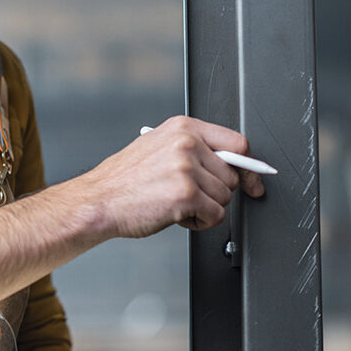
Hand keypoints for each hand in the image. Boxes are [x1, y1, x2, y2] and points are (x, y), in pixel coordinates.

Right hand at [78, 116, 264, 237]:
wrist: (98, 201)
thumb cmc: (124, 180)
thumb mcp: (157, 148)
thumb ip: (193, 150)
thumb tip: (232, 163)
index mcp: (183, 127)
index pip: (237, 143)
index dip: (247, 166)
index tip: (252, 180)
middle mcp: (187, 143)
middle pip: (232, 175)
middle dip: (215, 192)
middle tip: (187, 195)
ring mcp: (187, 168)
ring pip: (225, 197)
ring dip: (205, 208)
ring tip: (176, 204)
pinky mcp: (186, 195)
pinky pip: (215, 215)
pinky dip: (200, 222)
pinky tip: (177, 216)